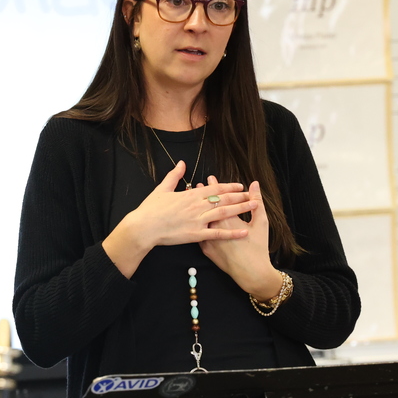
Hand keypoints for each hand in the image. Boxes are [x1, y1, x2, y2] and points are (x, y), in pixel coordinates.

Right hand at [103, 161, 255, 277]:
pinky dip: (231, 232)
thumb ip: (174, 175)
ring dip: (240, 209)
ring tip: (254, 206)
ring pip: (224, 213)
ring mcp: (198, 220)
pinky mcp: (196, 234)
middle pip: (223, 199)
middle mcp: (197, 206)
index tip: (240, 185)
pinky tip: (244, 231)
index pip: (214, 188)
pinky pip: (217, 234)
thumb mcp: (161, 189)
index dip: (229, 186)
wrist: (143, 227)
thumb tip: (182, 163)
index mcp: (190, 195)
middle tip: (253, 195)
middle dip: (240, 196)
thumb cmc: (150, 209)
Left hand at [199, 178, 281, 299]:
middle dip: (203, 194)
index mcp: (228, 218)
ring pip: (199, 219)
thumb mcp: (261, 223)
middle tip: (200, 183)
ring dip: (197, 208)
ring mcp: (208, 238)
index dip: (215, 187)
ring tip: (194, 199)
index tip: (211, 178)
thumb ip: (257, 202)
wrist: (250, 272)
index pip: (218, 198)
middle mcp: (215, 227)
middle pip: (206, 206)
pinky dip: (196, 225)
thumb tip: (255, 185)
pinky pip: (198, 234)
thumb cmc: (258, 247)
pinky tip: (194, 220)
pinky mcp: (205, 249)